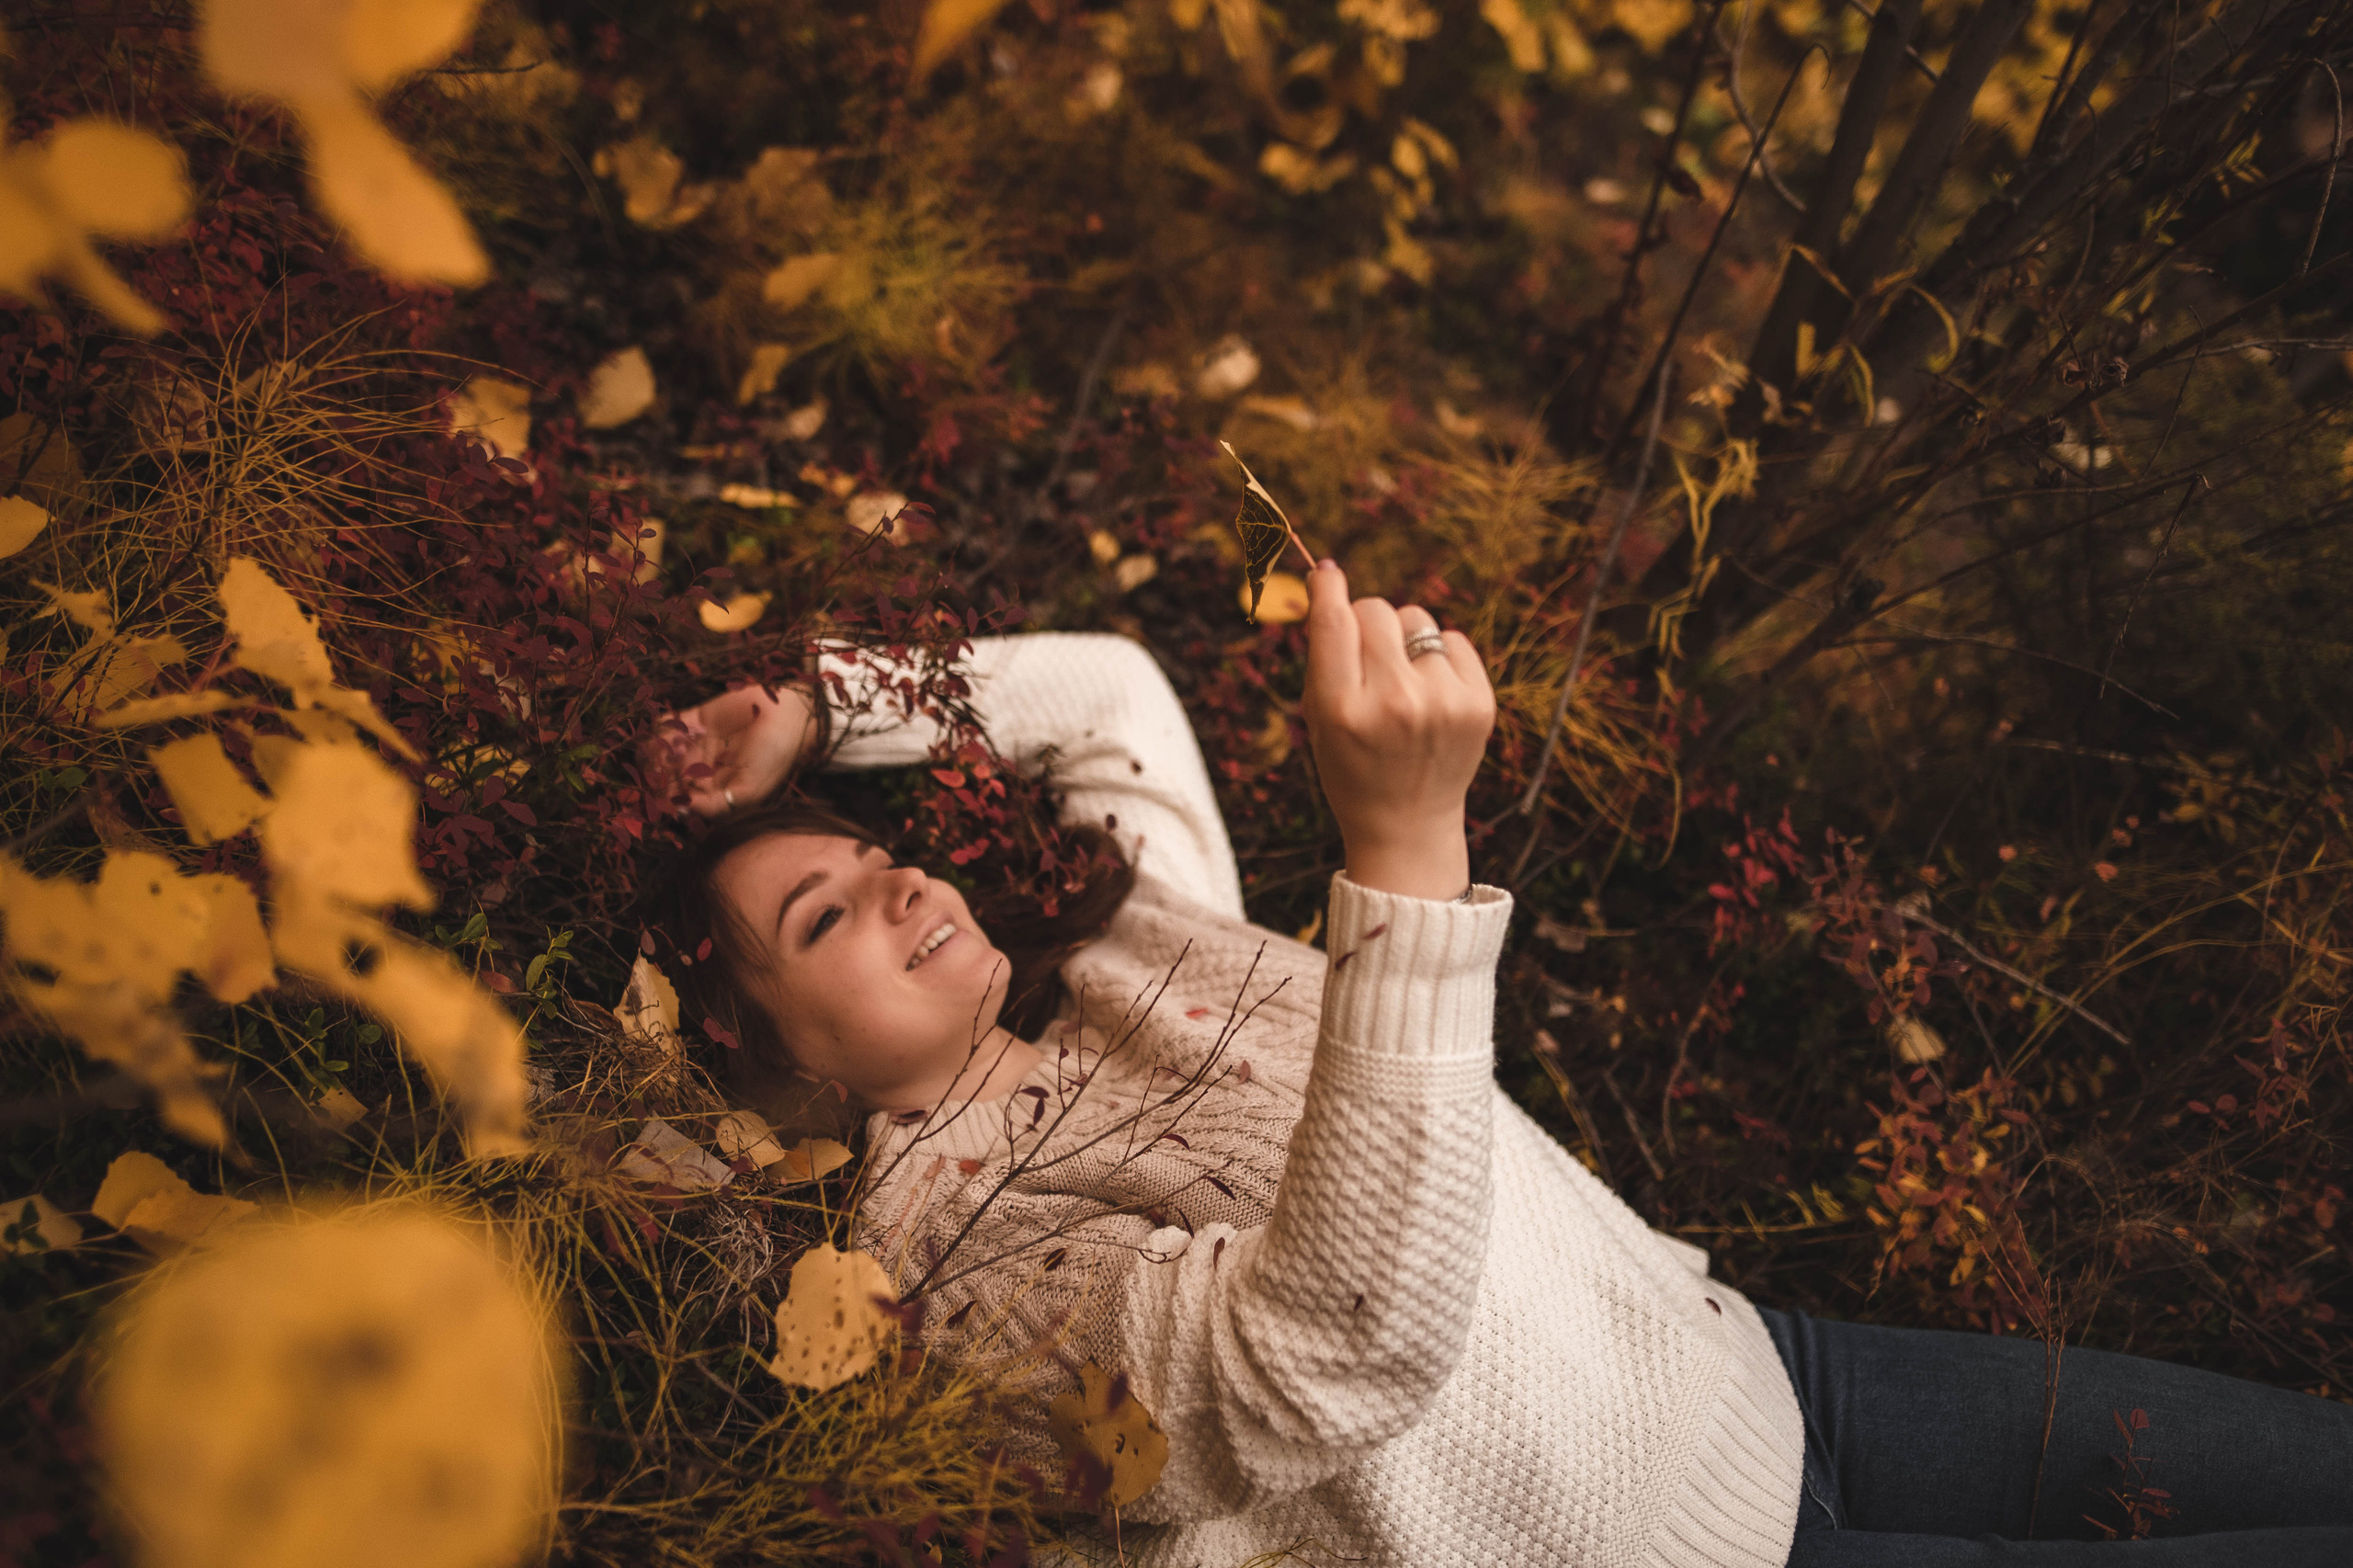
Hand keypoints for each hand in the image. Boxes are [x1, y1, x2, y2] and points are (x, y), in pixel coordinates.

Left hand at [647, 683, 818, 817]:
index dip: (667, 801)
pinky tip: (671, 731)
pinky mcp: (695, 720)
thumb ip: (717, 805)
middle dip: (656, 777)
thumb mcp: (751, 790)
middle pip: (664, 779)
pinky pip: (667, 727)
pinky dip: (661, 730)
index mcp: (714, 792)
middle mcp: (701, 771)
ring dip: (654, 754)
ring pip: (660, 754)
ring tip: (663, 750)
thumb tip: (682, 811)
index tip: (665, 795)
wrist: (790, 714)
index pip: (679, 802)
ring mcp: (696, 745)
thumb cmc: (776, 756)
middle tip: (661, 770)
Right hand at [1302, 559, 1495, 899]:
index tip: (1326, 572)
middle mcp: (1394, 703)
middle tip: (1367, 658)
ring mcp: (1442, 704)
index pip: (1334, 622)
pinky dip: (1440, 658)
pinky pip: (1453, 640)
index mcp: (1341, 710)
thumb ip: (1323, 655)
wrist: (1407, 827)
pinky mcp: (1479, 705)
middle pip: (1376, 610)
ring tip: (1402, 684)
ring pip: (1417, 620)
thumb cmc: (1352, 766)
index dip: (1328, 588)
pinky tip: (1431, 694)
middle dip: (1366, 623)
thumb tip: (1330, 579)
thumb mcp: (1319, 719)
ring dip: (1404, 640)